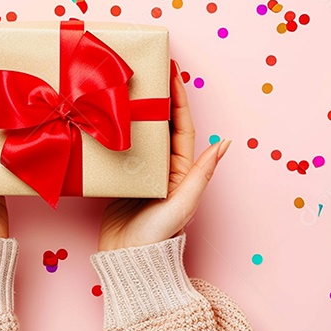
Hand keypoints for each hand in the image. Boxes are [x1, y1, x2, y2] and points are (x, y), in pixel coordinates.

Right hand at [98, 60, 229, 251]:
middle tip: (147, 70)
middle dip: (156, 97)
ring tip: (124, 87)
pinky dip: (114, 132)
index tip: (173, 72)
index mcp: (180, 170)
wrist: (128, 261)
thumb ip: (202, 174)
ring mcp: (140, 173)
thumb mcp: (184, 203)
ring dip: (134, 111)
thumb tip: (226, 144)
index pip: (181, 126)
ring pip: (139, 134)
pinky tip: (104, 118)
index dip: (178, 98)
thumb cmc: (159, 235)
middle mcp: (162, 168)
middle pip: (160, 125)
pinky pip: (118, 149)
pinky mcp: (119, 180)